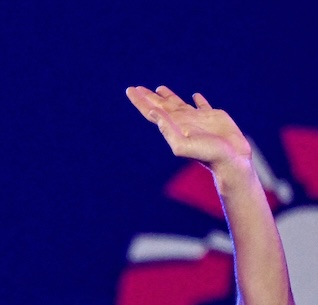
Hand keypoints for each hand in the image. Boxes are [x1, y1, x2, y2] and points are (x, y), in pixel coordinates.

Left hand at [126, 85, 250, 172]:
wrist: (231, 160)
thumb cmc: (208, 155)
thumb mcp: (182, 145)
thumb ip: (168, 130)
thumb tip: (153, 113)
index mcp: (173, 127)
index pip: (151, 112)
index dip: (140, 102)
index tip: (130, 90)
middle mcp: (182, 121)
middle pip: (161, 106)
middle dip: (148, 97)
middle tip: (135, 88)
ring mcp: (197, 119)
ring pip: (179, 104)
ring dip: (168, 96)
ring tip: (158, 88)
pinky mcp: (214, 117)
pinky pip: (203, 106)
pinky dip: (199, 100)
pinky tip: (195, 96)